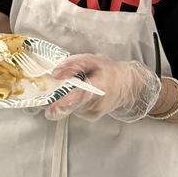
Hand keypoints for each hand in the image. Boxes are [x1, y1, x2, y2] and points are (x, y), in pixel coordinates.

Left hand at [44, 54, 160, 122]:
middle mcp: (95, 105)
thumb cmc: (109, 72)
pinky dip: (72, 100)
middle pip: (70, 103)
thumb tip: (55, 73)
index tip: (52, 108)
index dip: (63, 103)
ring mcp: (92, 113)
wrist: (126, 85)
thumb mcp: (92, 60)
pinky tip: (80, 92)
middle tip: (55, 86)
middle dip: (58, 95)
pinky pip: (74, 108)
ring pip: (70, 105)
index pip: (79, 98)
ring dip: (67, 96)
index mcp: (98, 89)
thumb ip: (73, 64)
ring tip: (77, 85)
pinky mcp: (89, 116)